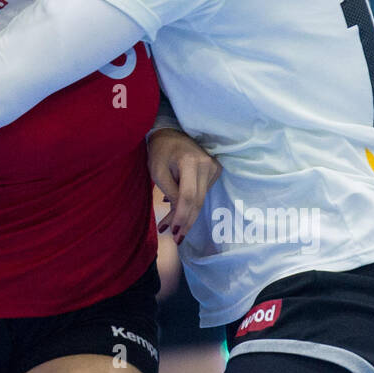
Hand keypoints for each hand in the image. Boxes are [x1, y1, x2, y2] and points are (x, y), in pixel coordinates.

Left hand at [147, 129, 221, 243]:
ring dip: (187, 216)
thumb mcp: (158, 172)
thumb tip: (178, 217)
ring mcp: (214, 168)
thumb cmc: (160, 152)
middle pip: (197, 201)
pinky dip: (192, 205)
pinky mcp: (216, 171)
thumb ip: (169, 192)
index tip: (173, 232)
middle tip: (175, 239)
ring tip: (173, 229)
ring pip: (201, 200)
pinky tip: (180, 213)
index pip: (188, 196)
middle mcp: (207, 164)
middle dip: (185, 222)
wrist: (171, 134)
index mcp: (191, 161)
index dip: (181, 216)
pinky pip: (203, 194)